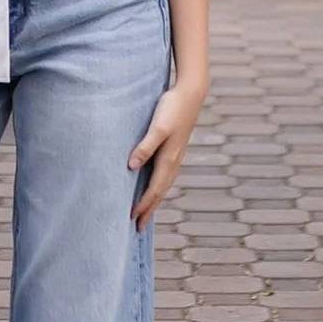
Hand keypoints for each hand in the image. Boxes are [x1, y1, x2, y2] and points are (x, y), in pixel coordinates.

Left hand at [128, 80, 206, 230]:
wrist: (191, 93)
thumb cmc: (172, 108)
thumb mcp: (157, 127)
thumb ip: (145, 146)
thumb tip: (132, 167)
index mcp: (168, 159)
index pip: (154, 189)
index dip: (143, 205)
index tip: (131, 220)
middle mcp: (173, 161)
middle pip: (160, 192)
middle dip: (149, 209)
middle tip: (137, 228)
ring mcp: (175, 155)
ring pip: (163, 184)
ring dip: (154, 199)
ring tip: (145, 212)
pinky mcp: (174, 148)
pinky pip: (165, 175)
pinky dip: (158, 186)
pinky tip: (152, 184)